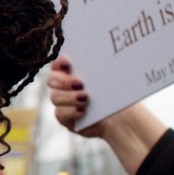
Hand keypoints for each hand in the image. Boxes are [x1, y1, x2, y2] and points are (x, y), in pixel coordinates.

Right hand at [46, 53, 167, 174]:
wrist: (121, 119)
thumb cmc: (116, 95)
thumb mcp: (113, 79)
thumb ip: (104, 68)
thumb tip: (107, 55)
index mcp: (73, 71)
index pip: (57, 63)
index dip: (58, 62)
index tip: (67, 64)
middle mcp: (64, 86)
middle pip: (52, 79)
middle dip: (63, 81)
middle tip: (80, 83)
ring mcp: (63, 103)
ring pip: (55, 97)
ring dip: (69, 97)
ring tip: (86, 99)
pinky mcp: (65, 118)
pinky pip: (60, 114)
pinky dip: (70, 111)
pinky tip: (83, 110)